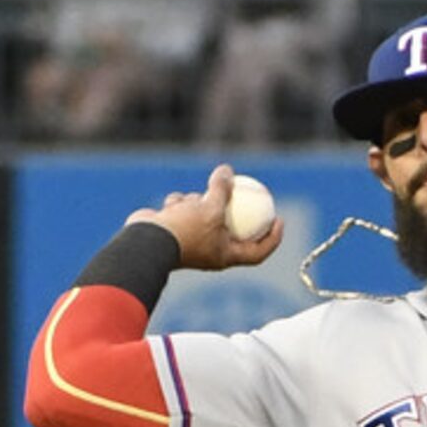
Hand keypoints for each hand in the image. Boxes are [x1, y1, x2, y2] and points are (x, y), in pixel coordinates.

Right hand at [125, 163, 283, 271]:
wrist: (146, 241)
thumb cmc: (185, 231)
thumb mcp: (210, 208)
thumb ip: (222, 190)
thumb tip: (227, 170)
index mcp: (226, 256)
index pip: (258, 251)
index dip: (272, 238)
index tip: (279, 219)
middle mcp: (211, 251)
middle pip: (231, 229)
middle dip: (232, 209)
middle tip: (242, 191)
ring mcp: (192, 241)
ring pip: (203, 213)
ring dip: (199, 202)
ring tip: (192, 201)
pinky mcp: (174, 229)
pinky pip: (183, 210)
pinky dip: (179, 204)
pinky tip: (171, 205)